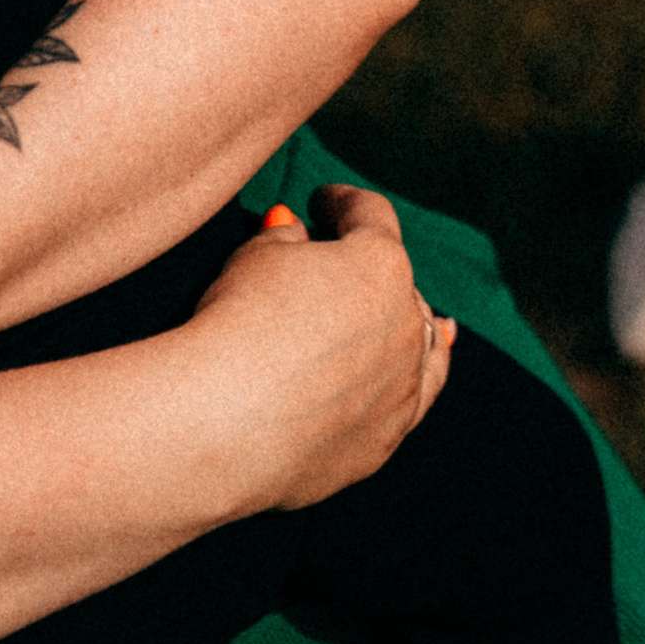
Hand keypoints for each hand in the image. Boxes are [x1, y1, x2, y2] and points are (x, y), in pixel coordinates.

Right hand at [189, 188, 452, 511]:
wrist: (221, 424)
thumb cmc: (236, 324)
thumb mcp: (256, 255)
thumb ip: (286, 239)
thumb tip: (299, 238)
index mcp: (380, 264)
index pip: (369, 216)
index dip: (342, 203)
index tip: (322, 202)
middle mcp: (404, 323)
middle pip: (396, 282)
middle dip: (368, 270)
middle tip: (339, 267)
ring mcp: (399, 387)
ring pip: (418, 342)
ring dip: (404, 324)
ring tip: (419, 313)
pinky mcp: (381, 441)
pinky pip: (412, 399)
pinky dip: (413, 378)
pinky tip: (422, 365)